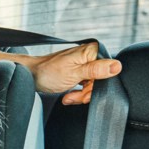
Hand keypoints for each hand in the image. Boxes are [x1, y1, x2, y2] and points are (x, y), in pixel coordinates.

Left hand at [0, 41, 121, 104]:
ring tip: (69, 97)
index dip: (99, 84)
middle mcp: (90, 55)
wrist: (31, 76)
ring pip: (94, 85)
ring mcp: (85, 64)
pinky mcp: (80, 73)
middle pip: (102, 79)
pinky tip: (69, 96)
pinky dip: (78, 94)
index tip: (86, 92)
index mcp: (91, 51)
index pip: (109, 70)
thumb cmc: (48, 72)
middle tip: (75, 97)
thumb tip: (117, 66)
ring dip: (82, 95)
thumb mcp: (74, 73)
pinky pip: (87, 86)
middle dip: (88, 92)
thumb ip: (96, 70)